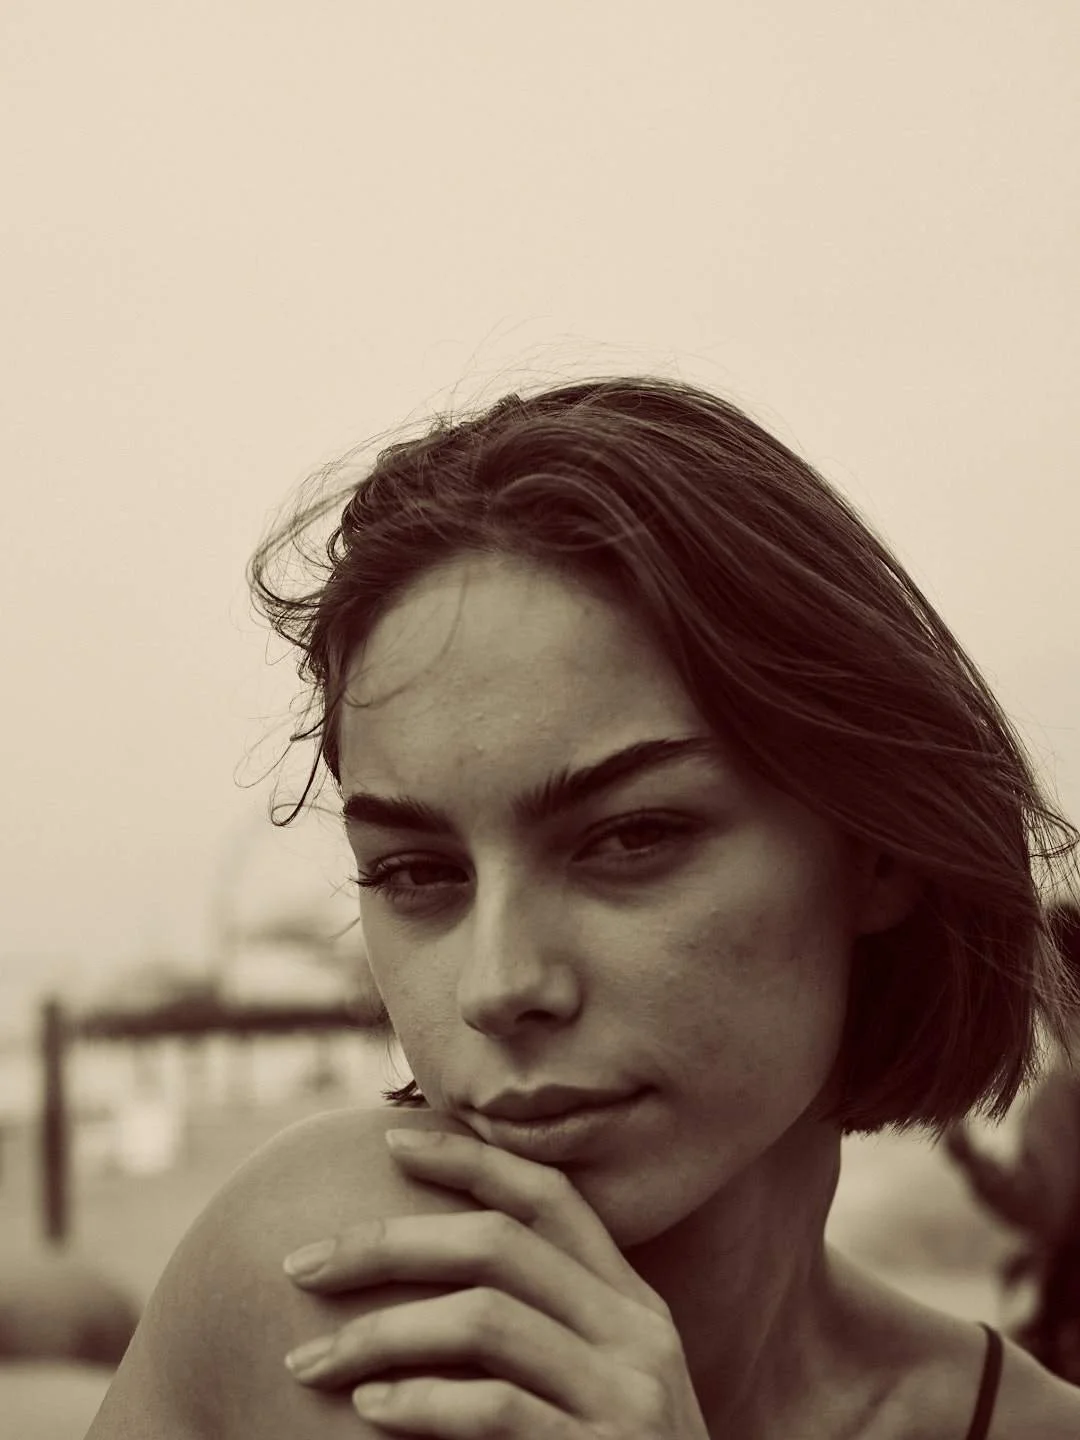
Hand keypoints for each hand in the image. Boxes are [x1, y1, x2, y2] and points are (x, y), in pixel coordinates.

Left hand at [281, 1127, 709, 1437]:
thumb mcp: (595, 1383)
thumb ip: (540, 1326)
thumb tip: (422, 1270)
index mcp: (632, 1302)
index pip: (549, 1196)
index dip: (470, 1159)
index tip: (390, 1143)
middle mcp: (638, 1332)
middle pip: (496, 1244)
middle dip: (386, 1242)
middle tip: (300, 1266)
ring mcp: (628, 1396)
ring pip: (484, 1319)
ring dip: (379, 1333)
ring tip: (311, 1360)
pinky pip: (495, 1409)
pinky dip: (421, 1405)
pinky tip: (369, 1409)